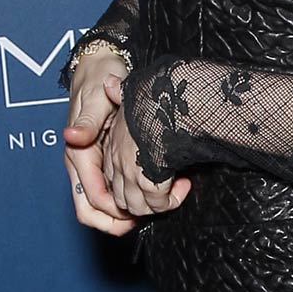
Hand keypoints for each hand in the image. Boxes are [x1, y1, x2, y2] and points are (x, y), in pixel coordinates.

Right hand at [62, 50, 188, 233]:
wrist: (101, 66)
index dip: (117, 211)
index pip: (93, 199)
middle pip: (92, 212)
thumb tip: (72, 137)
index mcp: (78, 155)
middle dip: (118, 223)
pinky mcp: (103, 162)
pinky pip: (113, 191)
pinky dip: (129, 199)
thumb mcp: (96, 97)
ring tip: (155, 208)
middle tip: (149, 218)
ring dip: (125, 214)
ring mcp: (93, 166)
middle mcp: (83, 165)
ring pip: (102, 207)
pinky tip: (151, 192)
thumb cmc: (98, 78)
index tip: (143, 211)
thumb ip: (87, 122)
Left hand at [97, 73, 191, 218]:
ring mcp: (129, 173)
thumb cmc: (153, 94)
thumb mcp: (131, 90)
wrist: (167, 97)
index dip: (132, 184)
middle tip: (165, 190)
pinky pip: (158, 205)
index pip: (111, 179)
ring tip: (176, 186)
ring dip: (159, 203)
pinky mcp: (147, 180)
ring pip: (138, 207)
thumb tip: (108, 84)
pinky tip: (184, 184)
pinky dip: (172, 201)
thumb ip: (119, 92)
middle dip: (144, 201)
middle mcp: (117, 162)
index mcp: (112, 144)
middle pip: (122, 199)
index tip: (153, 178)